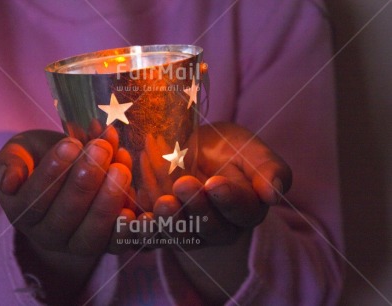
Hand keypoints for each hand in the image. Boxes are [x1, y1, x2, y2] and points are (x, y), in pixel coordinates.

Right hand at [0, 129, 134, 303]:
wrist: (69, 171)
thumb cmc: (42, 157)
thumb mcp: (21, 152)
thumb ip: (9, 162)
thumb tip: (7, 182)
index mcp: (22, 211)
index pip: (34, 198)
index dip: (54, 171)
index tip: (71, 143)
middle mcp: (47, 234)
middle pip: (65, 216)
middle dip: (86, 180)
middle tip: (101, 149)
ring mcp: (77, 243)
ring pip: (91, 233)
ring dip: (108, 201)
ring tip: (120, 169)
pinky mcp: (104, 244)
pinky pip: (115, 245)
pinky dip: (125, 230)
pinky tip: (133, 210)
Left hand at [150, 122, 291, 302]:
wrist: (193, 152)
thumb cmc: (227, 150)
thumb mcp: (251, 150)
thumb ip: (267, 169)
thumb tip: (274, 193)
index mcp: (245, 209)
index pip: (242, 210)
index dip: (229, 200)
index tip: (215, 183)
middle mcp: (219, 229)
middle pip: (209, 228)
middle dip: (195, 209)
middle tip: (182, 186)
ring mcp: (189, 233)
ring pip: (180, 237)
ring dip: (168, 223)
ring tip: (160, 203)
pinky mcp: (161, 232)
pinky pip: (150, 238)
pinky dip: (140, 231)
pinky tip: (130, 219)